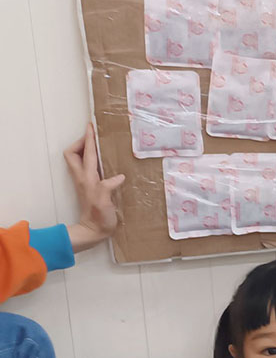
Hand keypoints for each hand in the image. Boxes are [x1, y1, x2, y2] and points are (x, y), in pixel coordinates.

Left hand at [63, 123, 125, 251]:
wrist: (93, 231)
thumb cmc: (100, 218)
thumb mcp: (105, 202)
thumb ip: (109, 186)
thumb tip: (119, 176)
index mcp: (88, 178)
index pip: (86, 153)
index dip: (88, 138)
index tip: (91, 126)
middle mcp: (83, 177)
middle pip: (73, 153)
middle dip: (81, 142)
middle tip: (93, 136)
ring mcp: (85, 182)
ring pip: (78, 160)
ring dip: (85, 150)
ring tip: (98, 145)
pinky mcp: (89, 187)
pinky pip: (87, 168)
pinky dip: (92, 160)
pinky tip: (104, 163)